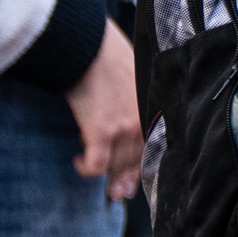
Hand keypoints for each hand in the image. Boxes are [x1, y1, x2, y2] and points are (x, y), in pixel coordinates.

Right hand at [66, 17, 143, 201]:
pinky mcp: (102, 131)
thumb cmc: (112, 56)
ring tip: (93, 169)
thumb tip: (132, 124)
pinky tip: (79, 160)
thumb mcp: (139, 80)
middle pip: (137, 162)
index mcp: (158, 109)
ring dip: (105, 174)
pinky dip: (87, 169)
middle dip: (126, 181)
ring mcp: (125, 128)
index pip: (158, 148)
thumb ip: (141, 104)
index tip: (138, 182)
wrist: (89, 44)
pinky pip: (96, 165)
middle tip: (117, 192)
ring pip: (116, 166)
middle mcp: (146, 122)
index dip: (147, 169)